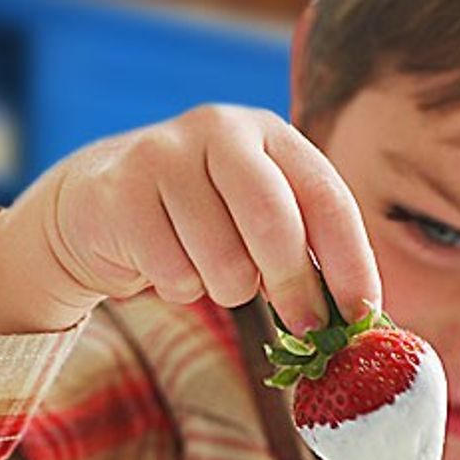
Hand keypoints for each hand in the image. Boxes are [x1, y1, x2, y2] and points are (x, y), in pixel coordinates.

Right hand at [17, 104, 380, 334]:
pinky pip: (174, 274)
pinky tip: (166, 264)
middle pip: (275, 224)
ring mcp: (166, 155)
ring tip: (210, 271)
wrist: (96, 203)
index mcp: (270, 134)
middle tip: (306, 329)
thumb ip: (305, 250)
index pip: (327, 197)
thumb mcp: (258, 219)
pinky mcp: (122, 192)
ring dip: (227, 290)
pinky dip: (180, 289)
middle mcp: (221, 130)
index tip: (363, 313)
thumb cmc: (200, 220)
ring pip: (224, 261)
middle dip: (297, 288)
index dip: (351, 261)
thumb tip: (356, 314)